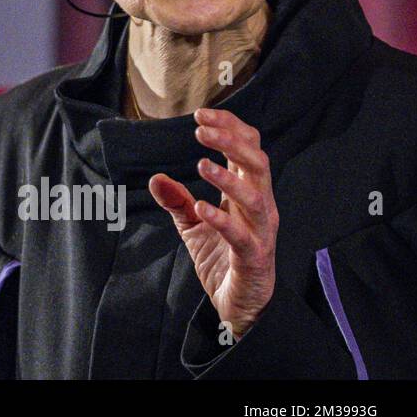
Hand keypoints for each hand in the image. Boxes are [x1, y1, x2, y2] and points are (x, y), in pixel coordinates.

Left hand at [148, 107, 277, 339]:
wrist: (238, 303)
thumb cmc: (222, 258)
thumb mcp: (193, 226)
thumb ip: (176, 201)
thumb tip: (155, 178)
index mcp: (248, 192)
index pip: (249, 148)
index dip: (230, 128)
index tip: (201, 114)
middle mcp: (260, 206)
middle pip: (257, 164)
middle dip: (231, 142)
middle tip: (200, 130)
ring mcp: (261, 231)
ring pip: (255, 197)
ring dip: (228, 178)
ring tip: (201, 163)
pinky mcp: (254, 257)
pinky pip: (242, 236)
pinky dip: (222, 219)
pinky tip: (201, 206)